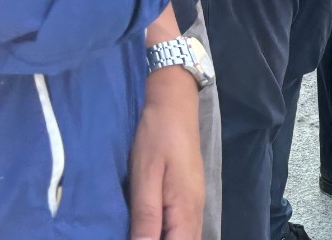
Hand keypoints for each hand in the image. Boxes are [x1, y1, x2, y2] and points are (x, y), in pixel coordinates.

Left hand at [129, 69, 203, 239]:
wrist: (175, 104)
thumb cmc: (157, 137)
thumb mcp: (146, 176)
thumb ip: (146, 217)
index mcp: (185, 210)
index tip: (135, 239)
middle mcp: (195, 211)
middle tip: (137, 233)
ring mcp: (195, 203)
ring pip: (188, 237)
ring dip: (169, 239)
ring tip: (143, 232)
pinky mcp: (190, 196)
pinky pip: (186, 228)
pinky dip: (172, 234)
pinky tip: (154, 230)